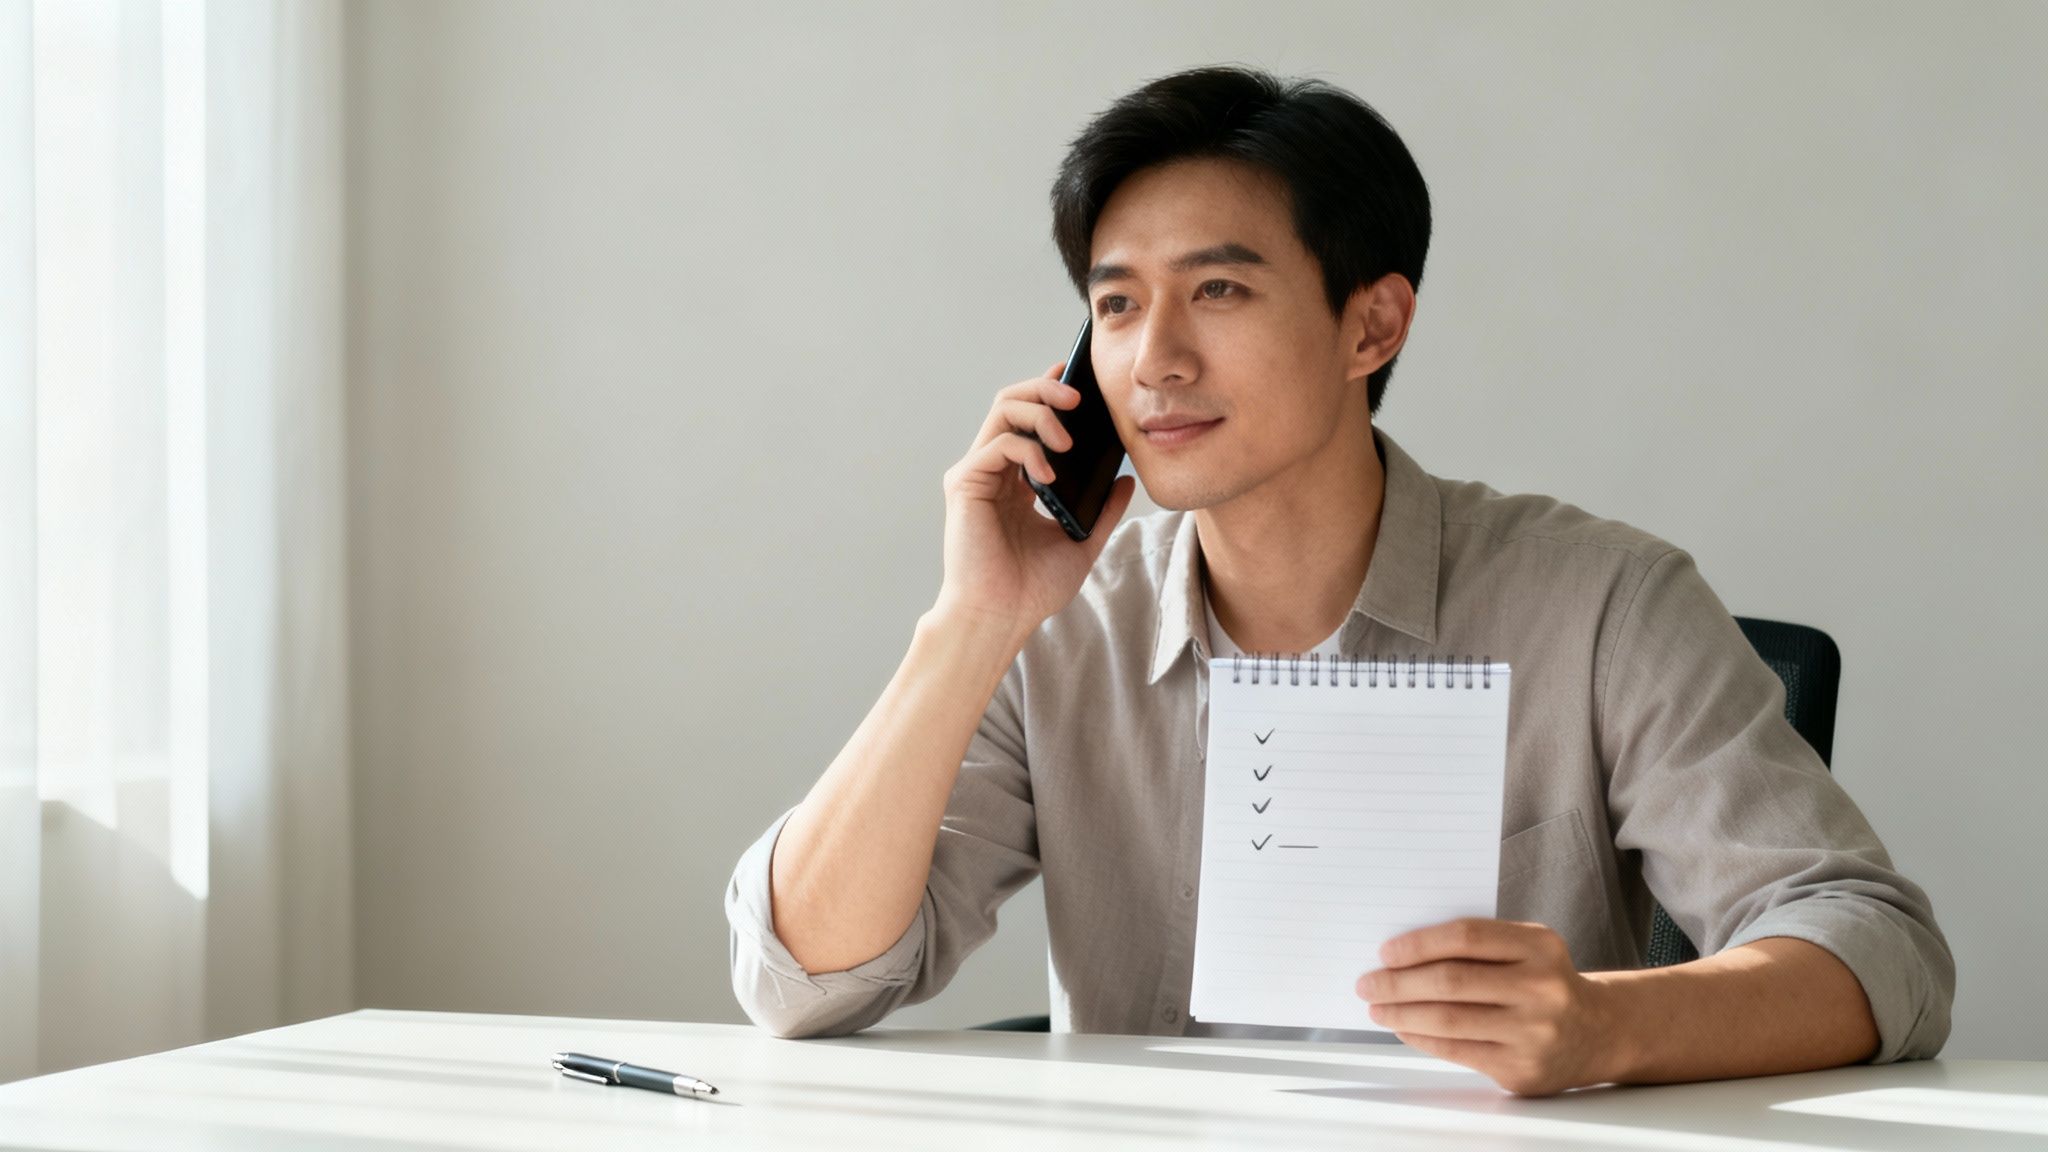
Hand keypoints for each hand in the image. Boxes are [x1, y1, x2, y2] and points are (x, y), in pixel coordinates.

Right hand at [934, 361, 1136, 637]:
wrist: (1000, 618)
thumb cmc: (1031, 589)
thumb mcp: (1081, 542)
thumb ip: (1103, 511)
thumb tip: (1126, 480)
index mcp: (1016, 480)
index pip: (1030, 418)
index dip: (1050, 392)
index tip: (1080, 378)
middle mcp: (993, 470)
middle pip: (1012, 402)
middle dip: (1046, 389)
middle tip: (1078, 396)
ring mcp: (976, 474)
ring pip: (1003, 411)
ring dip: (1040, 412)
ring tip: (1068, 438)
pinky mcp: (965, 484)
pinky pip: (998, 444)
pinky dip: (1028, 449)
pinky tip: (1048, 475)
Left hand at [1357, 918, 1617, 1096]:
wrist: (1597, 1032)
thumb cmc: (1544, 982)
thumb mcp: (1528, 949)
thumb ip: (1478, 945)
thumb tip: (1402, 954)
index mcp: (1540, 946)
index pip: (1466, 937)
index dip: (1419, 943)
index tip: (1385, 951)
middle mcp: (1541, 988)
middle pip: (1452, 981)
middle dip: (1398, 982)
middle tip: (1368, 982)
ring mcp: (1533, 1032)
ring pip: (1449, 1019)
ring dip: (1401, 1012)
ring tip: (1377, 1007)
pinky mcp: (1521, 1068)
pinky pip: (1456, 1050)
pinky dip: (1420, 1037)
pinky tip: (1403, 1027)